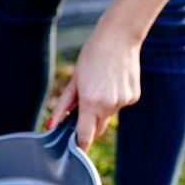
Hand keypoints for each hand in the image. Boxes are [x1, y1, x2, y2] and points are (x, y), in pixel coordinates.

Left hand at [48, 28, 141, 149]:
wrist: (119, 37)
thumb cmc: (92, 56)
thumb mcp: (74, 81)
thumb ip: (62, 106)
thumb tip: (50, 125)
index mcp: (90, 102)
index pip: (86, 137)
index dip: (80, 144)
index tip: (75, 147)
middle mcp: (108, 105)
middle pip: (97, 129)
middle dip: (90, 123)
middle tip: (86, 103)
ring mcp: (123, 102)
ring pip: (109, 115)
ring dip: (103, 107)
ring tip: (102, 83)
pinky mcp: (133, 97)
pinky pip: (120, 105)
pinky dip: (116, 98)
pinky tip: (114, 80)